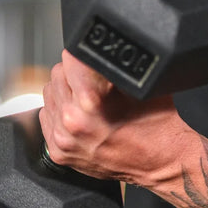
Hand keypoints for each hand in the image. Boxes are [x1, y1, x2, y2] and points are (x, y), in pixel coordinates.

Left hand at [38, 51, 194, 187]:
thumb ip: (111, 62)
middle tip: (96, 86)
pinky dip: (61, 115)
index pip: (69, 58)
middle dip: (75, 75)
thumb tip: (92, 46)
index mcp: (91, 99)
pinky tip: (82, 119)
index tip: (91, 61)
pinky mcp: (60, 152)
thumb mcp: (140, 82)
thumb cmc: (156, 124)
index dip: (84, 56)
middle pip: (57, 74)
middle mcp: (73, 120)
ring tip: (90, 105)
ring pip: (50, 95)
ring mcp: (64, 139)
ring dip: (66, 95)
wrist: (160, 161)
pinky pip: (47, 118)